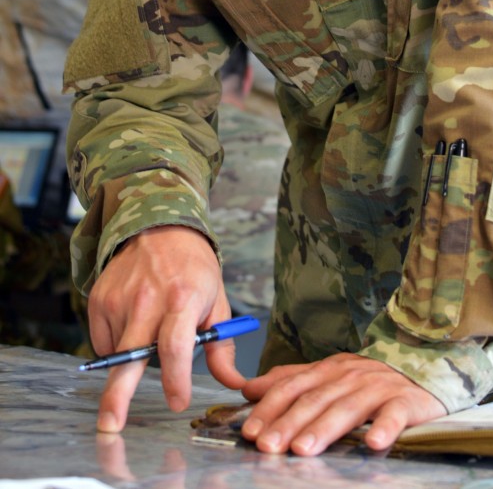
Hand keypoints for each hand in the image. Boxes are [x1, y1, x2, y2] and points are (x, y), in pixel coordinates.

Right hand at [88, 225, 244, 431]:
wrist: (159, 228)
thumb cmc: (194, 269)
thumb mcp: (218, 301)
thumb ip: (221, 347)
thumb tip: (234, 385)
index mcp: (184, 298)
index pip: (176, 345)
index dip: (176, 379)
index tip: (178, 401)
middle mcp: (147, 298)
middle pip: (131, 356)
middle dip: (118, 395)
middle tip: (111, 425)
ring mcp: (119, 298)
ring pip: (118, 353)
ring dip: (132, 359)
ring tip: (150, 330)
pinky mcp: (99, 300)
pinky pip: (104, 341)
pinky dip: (118, 345)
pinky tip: (134, 323)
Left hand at [240, 352, 445, 454]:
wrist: (423, 363)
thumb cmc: (370, 378)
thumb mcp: (328, 374)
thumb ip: (291, 380)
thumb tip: (250, 388)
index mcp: (328, 370)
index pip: (292, 387)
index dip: (270, 408)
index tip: (250, 431)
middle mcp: (349, 376)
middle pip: (315, 400)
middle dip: (289, 423)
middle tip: (268, 446)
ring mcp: (377, 388)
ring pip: (347, 408)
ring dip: (324, 429)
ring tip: (303, 449)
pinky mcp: (406, 401)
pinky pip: (395, 415)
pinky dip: (384, 427)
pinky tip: (373, 443)